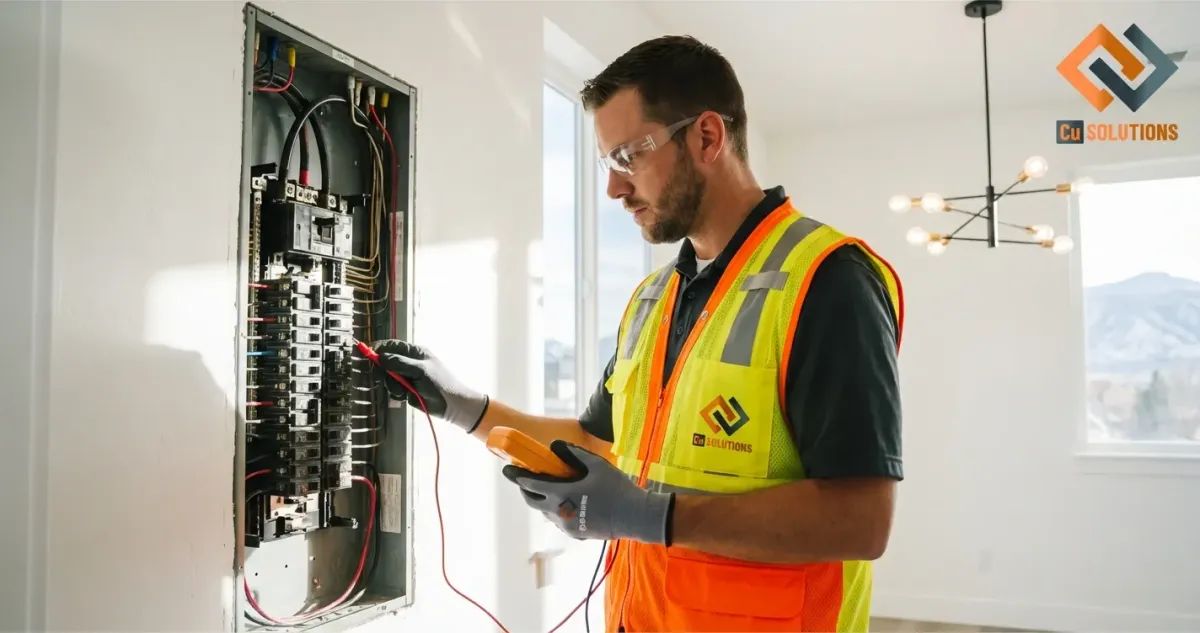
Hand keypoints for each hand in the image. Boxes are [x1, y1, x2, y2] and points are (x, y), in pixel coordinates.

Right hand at [370, 339, 488, 432]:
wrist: (452, 405)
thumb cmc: (440, 383)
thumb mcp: (420, 370)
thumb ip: (399, 363)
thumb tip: (379, 357)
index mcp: (415, 352)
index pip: (392, 345)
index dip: (378, 349)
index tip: (368, 355)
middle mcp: (409, 362)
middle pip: (386, 362)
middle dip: (384, 371)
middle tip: (382, 378)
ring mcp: (407, 376)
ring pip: (388, 377)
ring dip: (392, 385)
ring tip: (404, 390)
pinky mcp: (406, 389)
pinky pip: (393, 389)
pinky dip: (396, 393)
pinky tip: (405, 396)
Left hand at [501, 440, 672, 543]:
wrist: (635, 517)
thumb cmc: (617, 488)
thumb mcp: (596, 465)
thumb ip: (574, 454)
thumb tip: (554, 445)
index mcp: (562, 494)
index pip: (531, 484)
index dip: (517, 476)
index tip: (507, 469)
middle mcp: (560, 513)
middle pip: (532, 502)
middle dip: (525, 490)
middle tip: (524, 480)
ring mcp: (567, 526)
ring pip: (546, 512)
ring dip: (542, 501)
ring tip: (546, 489)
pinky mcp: (576, 534)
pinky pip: (560, 521)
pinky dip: (557, 511)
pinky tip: (567, 503)